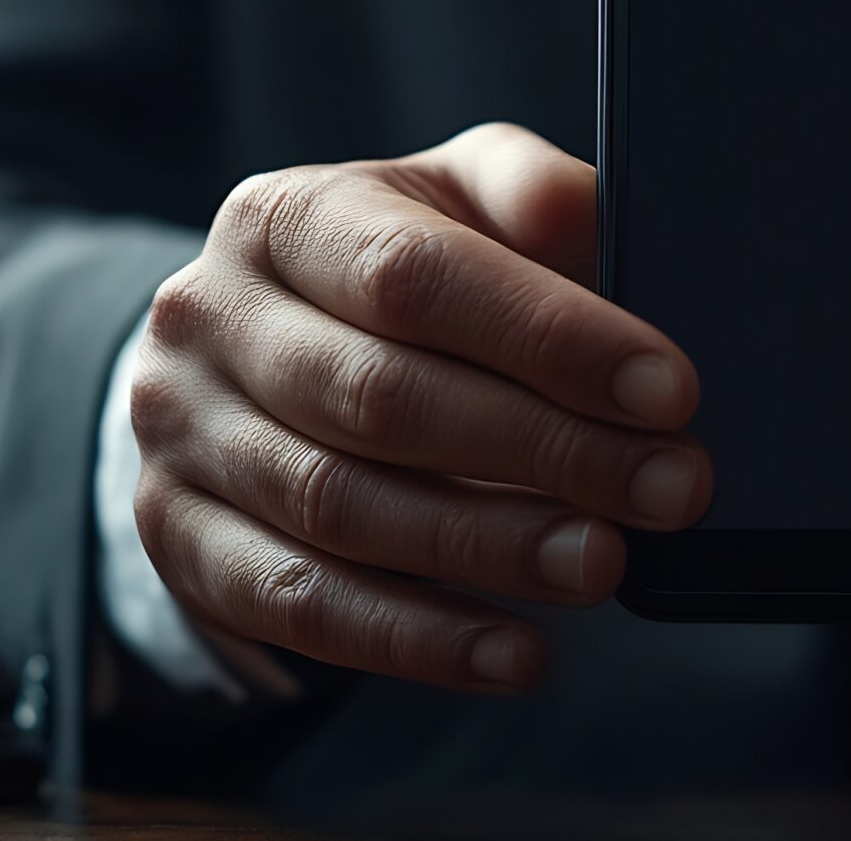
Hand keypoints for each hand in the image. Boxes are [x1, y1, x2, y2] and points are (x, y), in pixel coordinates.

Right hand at [127, 123, 708, 692]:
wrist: (242, 356)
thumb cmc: (391, 269)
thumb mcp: (455, 203)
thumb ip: (529, 197)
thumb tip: (600, 215)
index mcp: (287, 218)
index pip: (415, 274)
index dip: (549, 336)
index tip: (669, 389)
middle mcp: (210, 319)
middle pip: (382, 397)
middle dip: (546, 451)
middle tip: (671, 488)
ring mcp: (180, 437)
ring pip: (340, 509)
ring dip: (490, 549)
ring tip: (604, 565)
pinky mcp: (179, 540)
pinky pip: (302, 606)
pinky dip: (420, 640)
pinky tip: (519, 653)